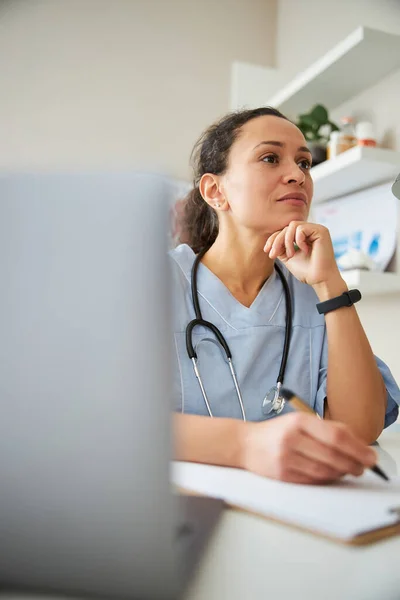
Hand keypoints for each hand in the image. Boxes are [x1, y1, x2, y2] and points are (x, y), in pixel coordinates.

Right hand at [241, 413, 376, 483]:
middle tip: (363, 467)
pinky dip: (326, 479)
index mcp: (299, 422)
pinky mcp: (282, 475)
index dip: (358, 447)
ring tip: (348, 470)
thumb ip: (326, 429)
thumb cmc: (277, 432)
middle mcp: (292, 439)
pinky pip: (312, 480)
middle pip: (333, 455)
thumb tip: (357, 443)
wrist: (245, 444)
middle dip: (354, 463)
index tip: (370, 455)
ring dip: (341, 473)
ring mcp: (286, 458)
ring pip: (325, 471)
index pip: (336, 435)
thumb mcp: (299, 421)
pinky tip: (331, 475)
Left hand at [264, 221, 341, 287]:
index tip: (266, 251)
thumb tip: (272, 240)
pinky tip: (304, 250)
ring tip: (291, 254)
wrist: (319, 279)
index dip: (274, 239)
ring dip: (287, 241)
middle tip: (273, 254)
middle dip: (277, 240)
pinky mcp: (321, 231)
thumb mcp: (288, 257)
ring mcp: (316, 229)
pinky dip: (298, 240)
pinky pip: (301, 228)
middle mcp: (311, 230)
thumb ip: (281, 247)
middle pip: (287, 227)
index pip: (285, 231)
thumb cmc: (307, 271)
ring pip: (293, 225)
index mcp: (304, 236)